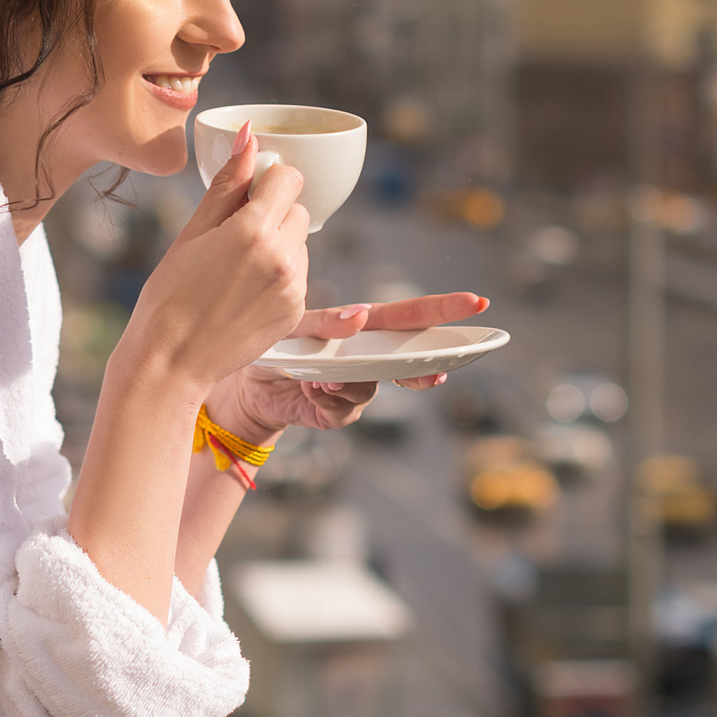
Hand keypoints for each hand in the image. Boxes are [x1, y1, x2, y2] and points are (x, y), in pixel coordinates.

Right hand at [119, 122, 312, 393]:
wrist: (171, 361)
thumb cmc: (170, 294)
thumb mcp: (193, 231)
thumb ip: (228, 183)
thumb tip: (249, 136)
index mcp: (254, 230)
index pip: (289, 179)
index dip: (268, 182)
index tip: (246, 196)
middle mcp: (283, 258)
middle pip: (298, 210)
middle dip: (273, 214)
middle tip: (234, 238)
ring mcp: (293, 288)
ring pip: (301, 243)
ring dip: (279, 245)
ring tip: (236, 270)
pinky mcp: (295, 312)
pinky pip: (299, 276)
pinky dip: (280, 276)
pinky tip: (244, 292)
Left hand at [208, 292, 490, 443]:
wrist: (239, 384)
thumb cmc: (267, 342)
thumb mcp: (290, 325)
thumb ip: (324, 323)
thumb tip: (358, 316)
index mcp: (360, 326)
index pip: (409, 315)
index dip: (444, 310)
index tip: (477, 304)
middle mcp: (365, 356)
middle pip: (407, 358)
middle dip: (430, 363)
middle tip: (443, 372)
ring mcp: (353, 386)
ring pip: (372, 388)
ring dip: (349, 384)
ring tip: (321, 378)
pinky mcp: (336, 412)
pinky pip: (345, 411)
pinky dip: (327, 401)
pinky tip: (309, 389)